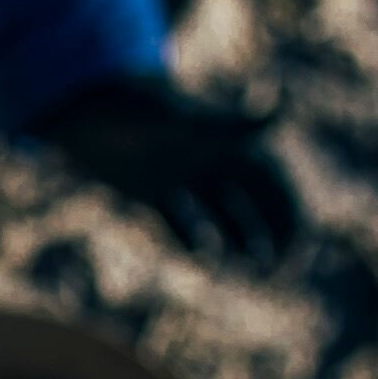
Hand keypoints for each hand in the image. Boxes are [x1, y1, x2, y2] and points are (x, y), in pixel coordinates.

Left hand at [35, 76, 301, 270]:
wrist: (80, 105)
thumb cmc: (135, 108)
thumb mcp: (184, 121)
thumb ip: (231, 123)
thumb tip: (282, 105)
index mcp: (224, 141)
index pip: (272, 181)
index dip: (289, 212)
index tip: (297, 247)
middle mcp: (206, 158)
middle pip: (253, 201)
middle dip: (270, 235)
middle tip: (273, 272)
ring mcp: (178, 175)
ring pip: (220, 215)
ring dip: (237, 243)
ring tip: (246, 273)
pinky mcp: (148, 190)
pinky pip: (178, 221)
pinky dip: (192, 240)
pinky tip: (202, 260)